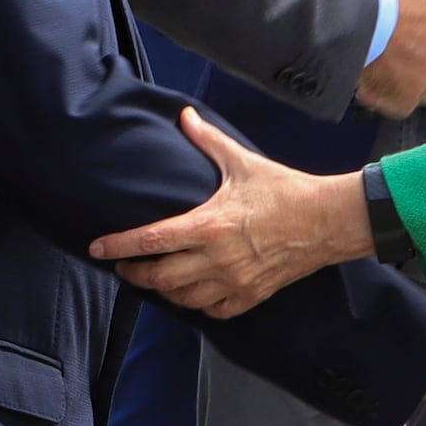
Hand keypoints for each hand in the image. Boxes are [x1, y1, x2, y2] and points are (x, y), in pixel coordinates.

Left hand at [88, 108, 372, 316]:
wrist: (328, 221)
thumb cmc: (284, 190)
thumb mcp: (242, 162)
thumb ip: (207, 141)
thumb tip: (184, 115)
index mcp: (209, 224)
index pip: (151, 240)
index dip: (119, 247)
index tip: (97, 248)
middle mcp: (217, 258)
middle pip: (159, 278)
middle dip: (134, 273)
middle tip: (123, 266)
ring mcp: (234, 281)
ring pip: (182, 299)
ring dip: (162, 291)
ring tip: (152, 278)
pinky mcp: (251, 295)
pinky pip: (212, 310)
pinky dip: (195, 305)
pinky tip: (189, 294)